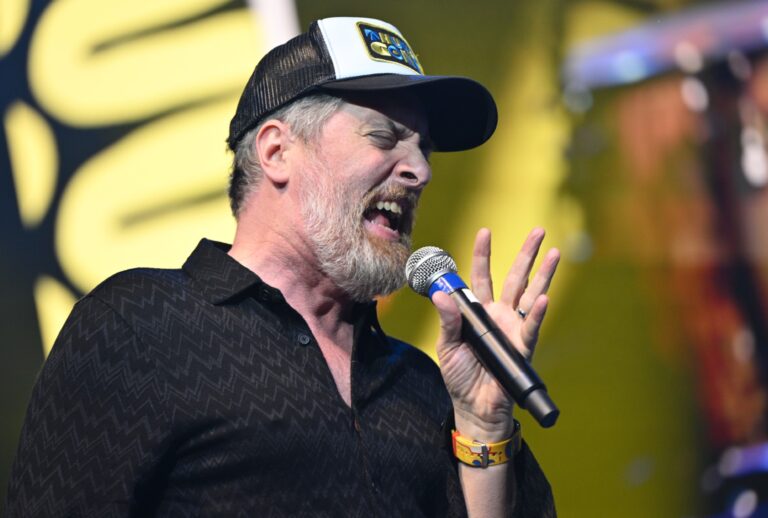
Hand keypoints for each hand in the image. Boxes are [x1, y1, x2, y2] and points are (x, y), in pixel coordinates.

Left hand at [432, 228, 558, 440]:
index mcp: (478, 311)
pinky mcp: (523, 346)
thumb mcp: (447, 345)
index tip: (485, 231)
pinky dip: (538, 311)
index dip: (483, 254)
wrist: (475, 407)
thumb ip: (448, 319)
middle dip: (526, 254)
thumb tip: (440, 294)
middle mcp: (500, 315)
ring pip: (530, 294)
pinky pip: (532, 325)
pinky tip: (543, 296)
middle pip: (514, 278)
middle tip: (538, 231)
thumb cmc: (460, 376)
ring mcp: (513, 328)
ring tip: (554, 252)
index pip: (481, 276)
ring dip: (543, 274)